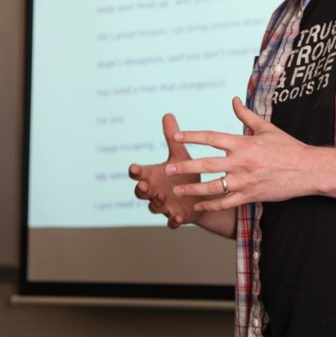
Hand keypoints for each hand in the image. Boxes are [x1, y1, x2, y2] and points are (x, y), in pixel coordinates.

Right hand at [129, 113, 202, 228]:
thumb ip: (173, 138)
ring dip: (156, 203)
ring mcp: (164, 205)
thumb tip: (168, 114)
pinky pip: (171, 222)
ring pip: (154, 207)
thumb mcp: (180, 155)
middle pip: (141, 192)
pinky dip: (172, 221)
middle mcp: (155, 191)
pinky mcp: (176, 217)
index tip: (134, 167)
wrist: (201, 195)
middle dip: (142, 189)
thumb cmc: (186, 173)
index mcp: (154, 176)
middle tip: (145, 185)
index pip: (139, 173)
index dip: (136, 171)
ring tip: (160, 196)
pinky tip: (177, 218)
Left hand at [165, 97, 315, 212]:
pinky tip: (199, 206)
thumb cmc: (287, 147)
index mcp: (243, 143)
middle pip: (207, 164)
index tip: (176, 136)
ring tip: (177, 190)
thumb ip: (246, 115)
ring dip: (193, 188)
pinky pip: (227, 202)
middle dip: (185, 167)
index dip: (192, 136)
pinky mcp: (251, 195)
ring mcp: (245, 181)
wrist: (307, 169)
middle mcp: (241, 162)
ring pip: (213, 186)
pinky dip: (211, 205)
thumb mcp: (266, 128)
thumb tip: (233, 100)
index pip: (212, 138)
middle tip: (168, 169)